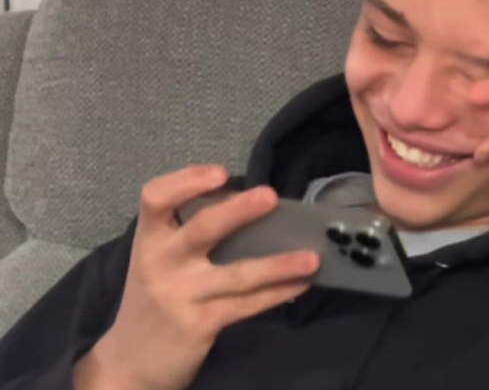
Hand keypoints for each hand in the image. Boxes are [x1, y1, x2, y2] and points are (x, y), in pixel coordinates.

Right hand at [73, 165, 319, 389]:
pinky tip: (302, 283)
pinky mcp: (199, 325)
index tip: (220, 174)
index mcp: (150, 237)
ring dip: (277, 264)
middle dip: (236, 211)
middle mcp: (161, 262)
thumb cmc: (155, 292)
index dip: (186, 181)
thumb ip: (190, 228)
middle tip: (270, 195)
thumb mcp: (160, 255)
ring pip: (236, 275)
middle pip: (201, 230)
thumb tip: (251, 201)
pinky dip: (277, 293)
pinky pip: (246, 305)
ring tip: (311, 257)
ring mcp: (181, 296)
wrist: (129, 362)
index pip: (155, 198)